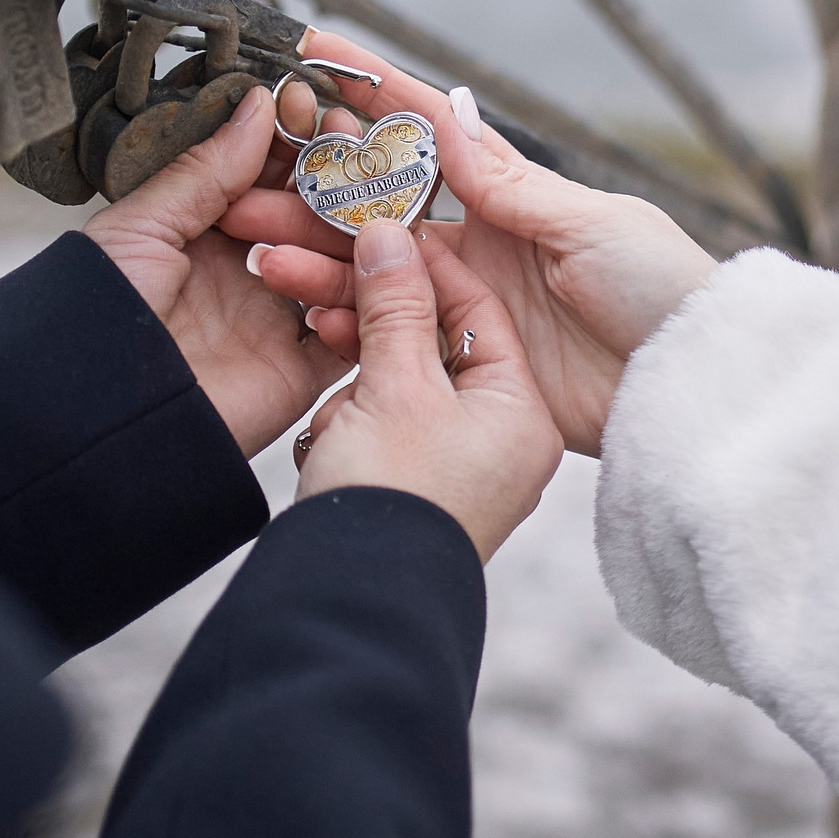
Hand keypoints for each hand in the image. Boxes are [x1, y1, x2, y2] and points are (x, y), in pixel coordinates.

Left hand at [84, 83, 348, 455]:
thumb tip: (259, 105)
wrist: (96, 417)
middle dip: (334, 178)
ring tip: (356, 205)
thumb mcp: (142, 226)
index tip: (312, 107)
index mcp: (203, 234)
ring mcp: (276, 320)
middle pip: (312, 215)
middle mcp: (245, 272)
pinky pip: (352, 333)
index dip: (293, 140)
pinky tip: (365, 269)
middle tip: (348, 145)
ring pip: (342, 266)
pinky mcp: (300, 371)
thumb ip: (206, 170)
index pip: (265, 176)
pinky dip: (365, 304)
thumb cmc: (97, 319)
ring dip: (351, 234)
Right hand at [222, 31, 717, 457]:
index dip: (371, 90)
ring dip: (312, 262)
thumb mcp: (589, 224)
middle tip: (246, 188)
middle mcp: (480, 244)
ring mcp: (467, 304)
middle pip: (377, 208)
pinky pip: (393, 339)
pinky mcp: (465, 363)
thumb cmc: (661, 289)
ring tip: (257, 255)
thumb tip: (447, 107)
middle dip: (311, 194)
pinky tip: (305, 318)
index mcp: (512, 195)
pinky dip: (347, 328)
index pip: (427, 132)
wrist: (689, 384)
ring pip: (371, 274)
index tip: (312, 50)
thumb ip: (508, 181)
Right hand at [293, 221, 562, 560]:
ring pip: (403, 386)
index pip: (476, 307)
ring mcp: (462, 468)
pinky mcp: (420, 489)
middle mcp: (503, 439)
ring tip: (325, 384)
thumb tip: (388, 234)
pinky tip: (329, 427)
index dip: (422, 262)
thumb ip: (396, 304)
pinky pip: (387, 428)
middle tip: (315, 282)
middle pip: (436, 342)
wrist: (355, 607)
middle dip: (373, 320)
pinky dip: (355, 417)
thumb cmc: (401, 497)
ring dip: (356, 376)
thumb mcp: (400, 387)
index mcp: (523, 411)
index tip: (373, 230)